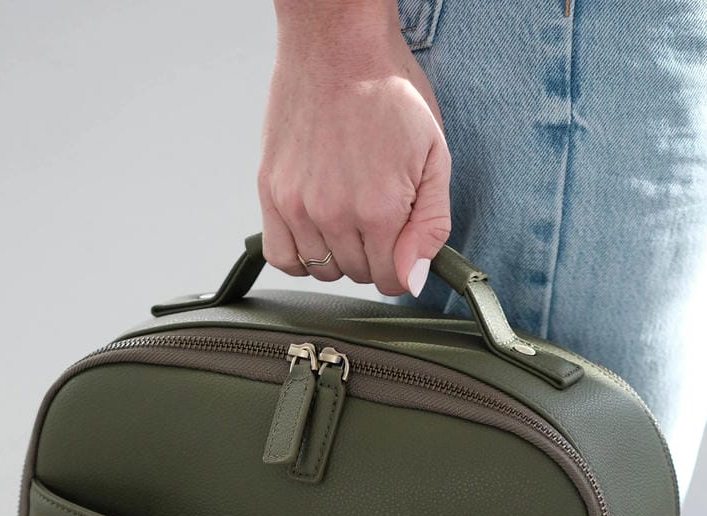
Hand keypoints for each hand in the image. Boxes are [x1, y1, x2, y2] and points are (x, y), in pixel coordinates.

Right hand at [258, 0, 450, 295]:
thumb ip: (431, 225)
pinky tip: (314, 231)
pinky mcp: (271, 193)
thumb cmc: (387, 90)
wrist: (336, 45)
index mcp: (380, 209)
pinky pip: (281, 257)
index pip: (391, 280)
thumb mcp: (435, 155)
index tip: (400, 241)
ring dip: (337, 253)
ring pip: (321, 269)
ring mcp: (298, 206)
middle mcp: (335, 214)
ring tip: (345, 212)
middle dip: (371, 254)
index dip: (401, 265)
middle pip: (357, 275)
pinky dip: (298, 255)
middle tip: (374, 212)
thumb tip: (413, 278)